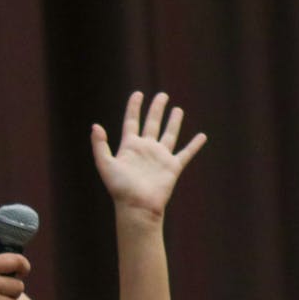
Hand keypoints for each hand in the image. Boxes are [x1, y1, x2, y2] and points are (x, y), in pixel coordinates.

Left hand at [91, 92, 206, 220]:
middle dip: (156, 109)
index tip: (138, 94)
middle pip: (152, 124)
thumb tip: (95, 125)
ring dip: (173, 122)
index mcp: (129, 146)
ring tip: (178, 109)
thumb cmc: (119, 188)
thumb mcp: (105, 164)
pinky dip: (194, 145)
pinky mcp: (172, 167)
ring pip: (168, 134)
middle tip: (162, 95)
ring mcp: (160, 157)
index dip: (134, 107)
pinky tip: (202, 136)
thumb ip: (100, 145)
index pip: (131, 121)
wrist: (137, 206)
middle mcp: (145, 149)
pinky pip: (186, 153)